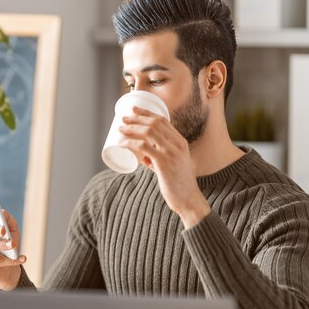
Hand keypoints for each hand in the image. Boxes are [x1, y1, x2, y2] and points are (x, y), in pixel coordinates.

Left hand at [119, 106, 210, 227]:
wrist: (188, 198)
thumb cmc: (178, 183)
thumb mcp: (174, 164)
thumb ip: (159, 159)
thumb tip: (143, 157)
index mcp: (181, 142)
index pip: (163, 120)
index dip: (147, 113)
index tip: (134, 110)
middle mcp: (177, 144)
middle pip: (154, 123)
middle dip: (136, 118)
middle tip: (123, 119)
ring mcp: (171, 153)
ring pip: (148, 132)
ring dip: (132, 128)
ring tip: (120, 129)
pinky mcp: (164, 163)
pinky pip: (143, 147)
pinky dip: (131, 143)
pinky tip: (123, 144)